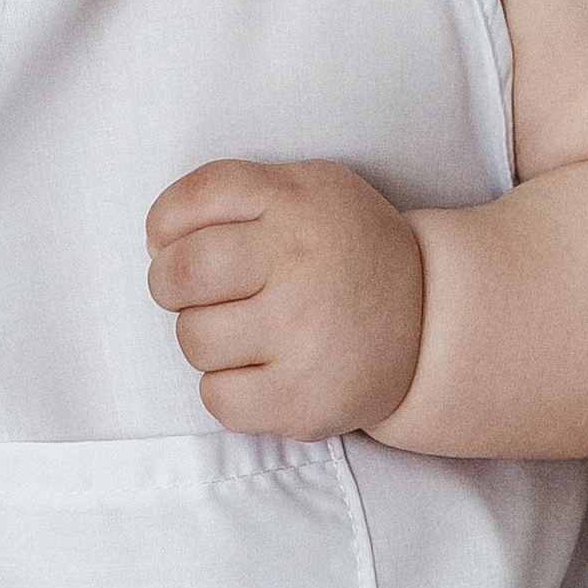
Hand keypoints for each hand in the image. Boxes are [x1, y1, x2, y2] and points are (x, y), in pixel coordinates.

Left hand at [145, 159, 425, 440]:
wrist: (432, 322)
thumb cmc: (346, 251)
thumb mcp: (306, 188)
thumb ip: (230, 193)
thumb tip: (155, 240)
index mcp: (297, 202)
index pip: (192, 202)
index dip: (166, 226)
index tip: (180, 243)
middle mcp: (301, 264)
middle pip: (179, 274)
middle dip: (173, 285)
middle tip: (203, 292)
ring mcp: (303, 336)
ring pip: (193, 339)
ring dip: (206, 338)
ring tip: (250, 331)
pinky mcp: (302, 399)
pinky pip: (216, 397)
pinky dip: (227, 388)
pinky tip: (263, 370)